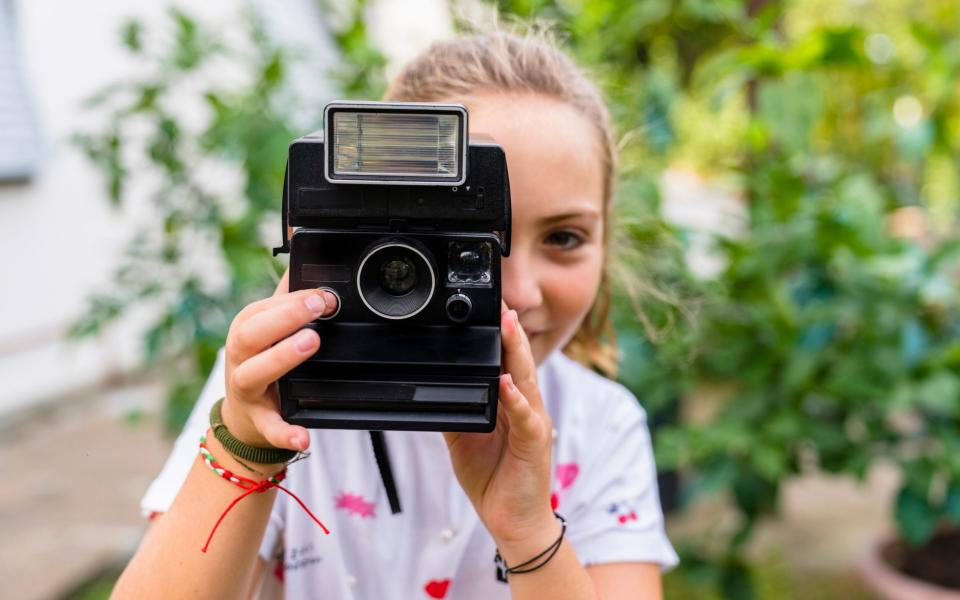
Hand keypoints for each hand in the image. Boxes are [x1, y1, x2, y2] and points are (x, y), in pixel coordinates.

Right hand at [220, 270, 337, 453]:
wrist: (243, 418)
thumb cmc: (259, 362)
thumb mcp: (268, 327)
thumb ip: (285, 298)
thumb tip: (301, 261)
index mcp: (245, 329)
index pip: (263, 308)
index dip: (294, 299)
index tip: (325, 293)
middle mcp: (241, 357)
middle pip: (251, 334)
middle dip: (284, 317)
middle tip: (319, 306)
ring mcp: (246, 390)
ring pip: (254, 373)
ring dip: (282, 357)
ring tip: (311, 342)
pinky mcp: (258, 422)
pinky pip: (271, 428)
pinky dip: (285, 432)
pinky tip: (303, 435)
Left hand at [443, 304, 555, 545]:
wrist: (512, 521)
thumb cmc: (493, 479)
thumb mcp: (464, 440)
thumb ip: (457, 412)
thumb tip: (436, 389)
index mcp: (512, 405)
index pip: (508, 363)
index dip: (501, 338)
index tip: (492, 311)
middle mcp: (527, 408)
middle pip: (520, 363)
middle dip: (511, 334)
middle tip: (502, 306)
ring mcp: (533, 425)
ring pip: (527, 381)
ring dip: (517, 354)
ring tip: (508, 328)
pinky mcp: (534, 445)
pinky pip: (526, 418)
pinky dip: (516, 400)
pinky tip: (507, 384)